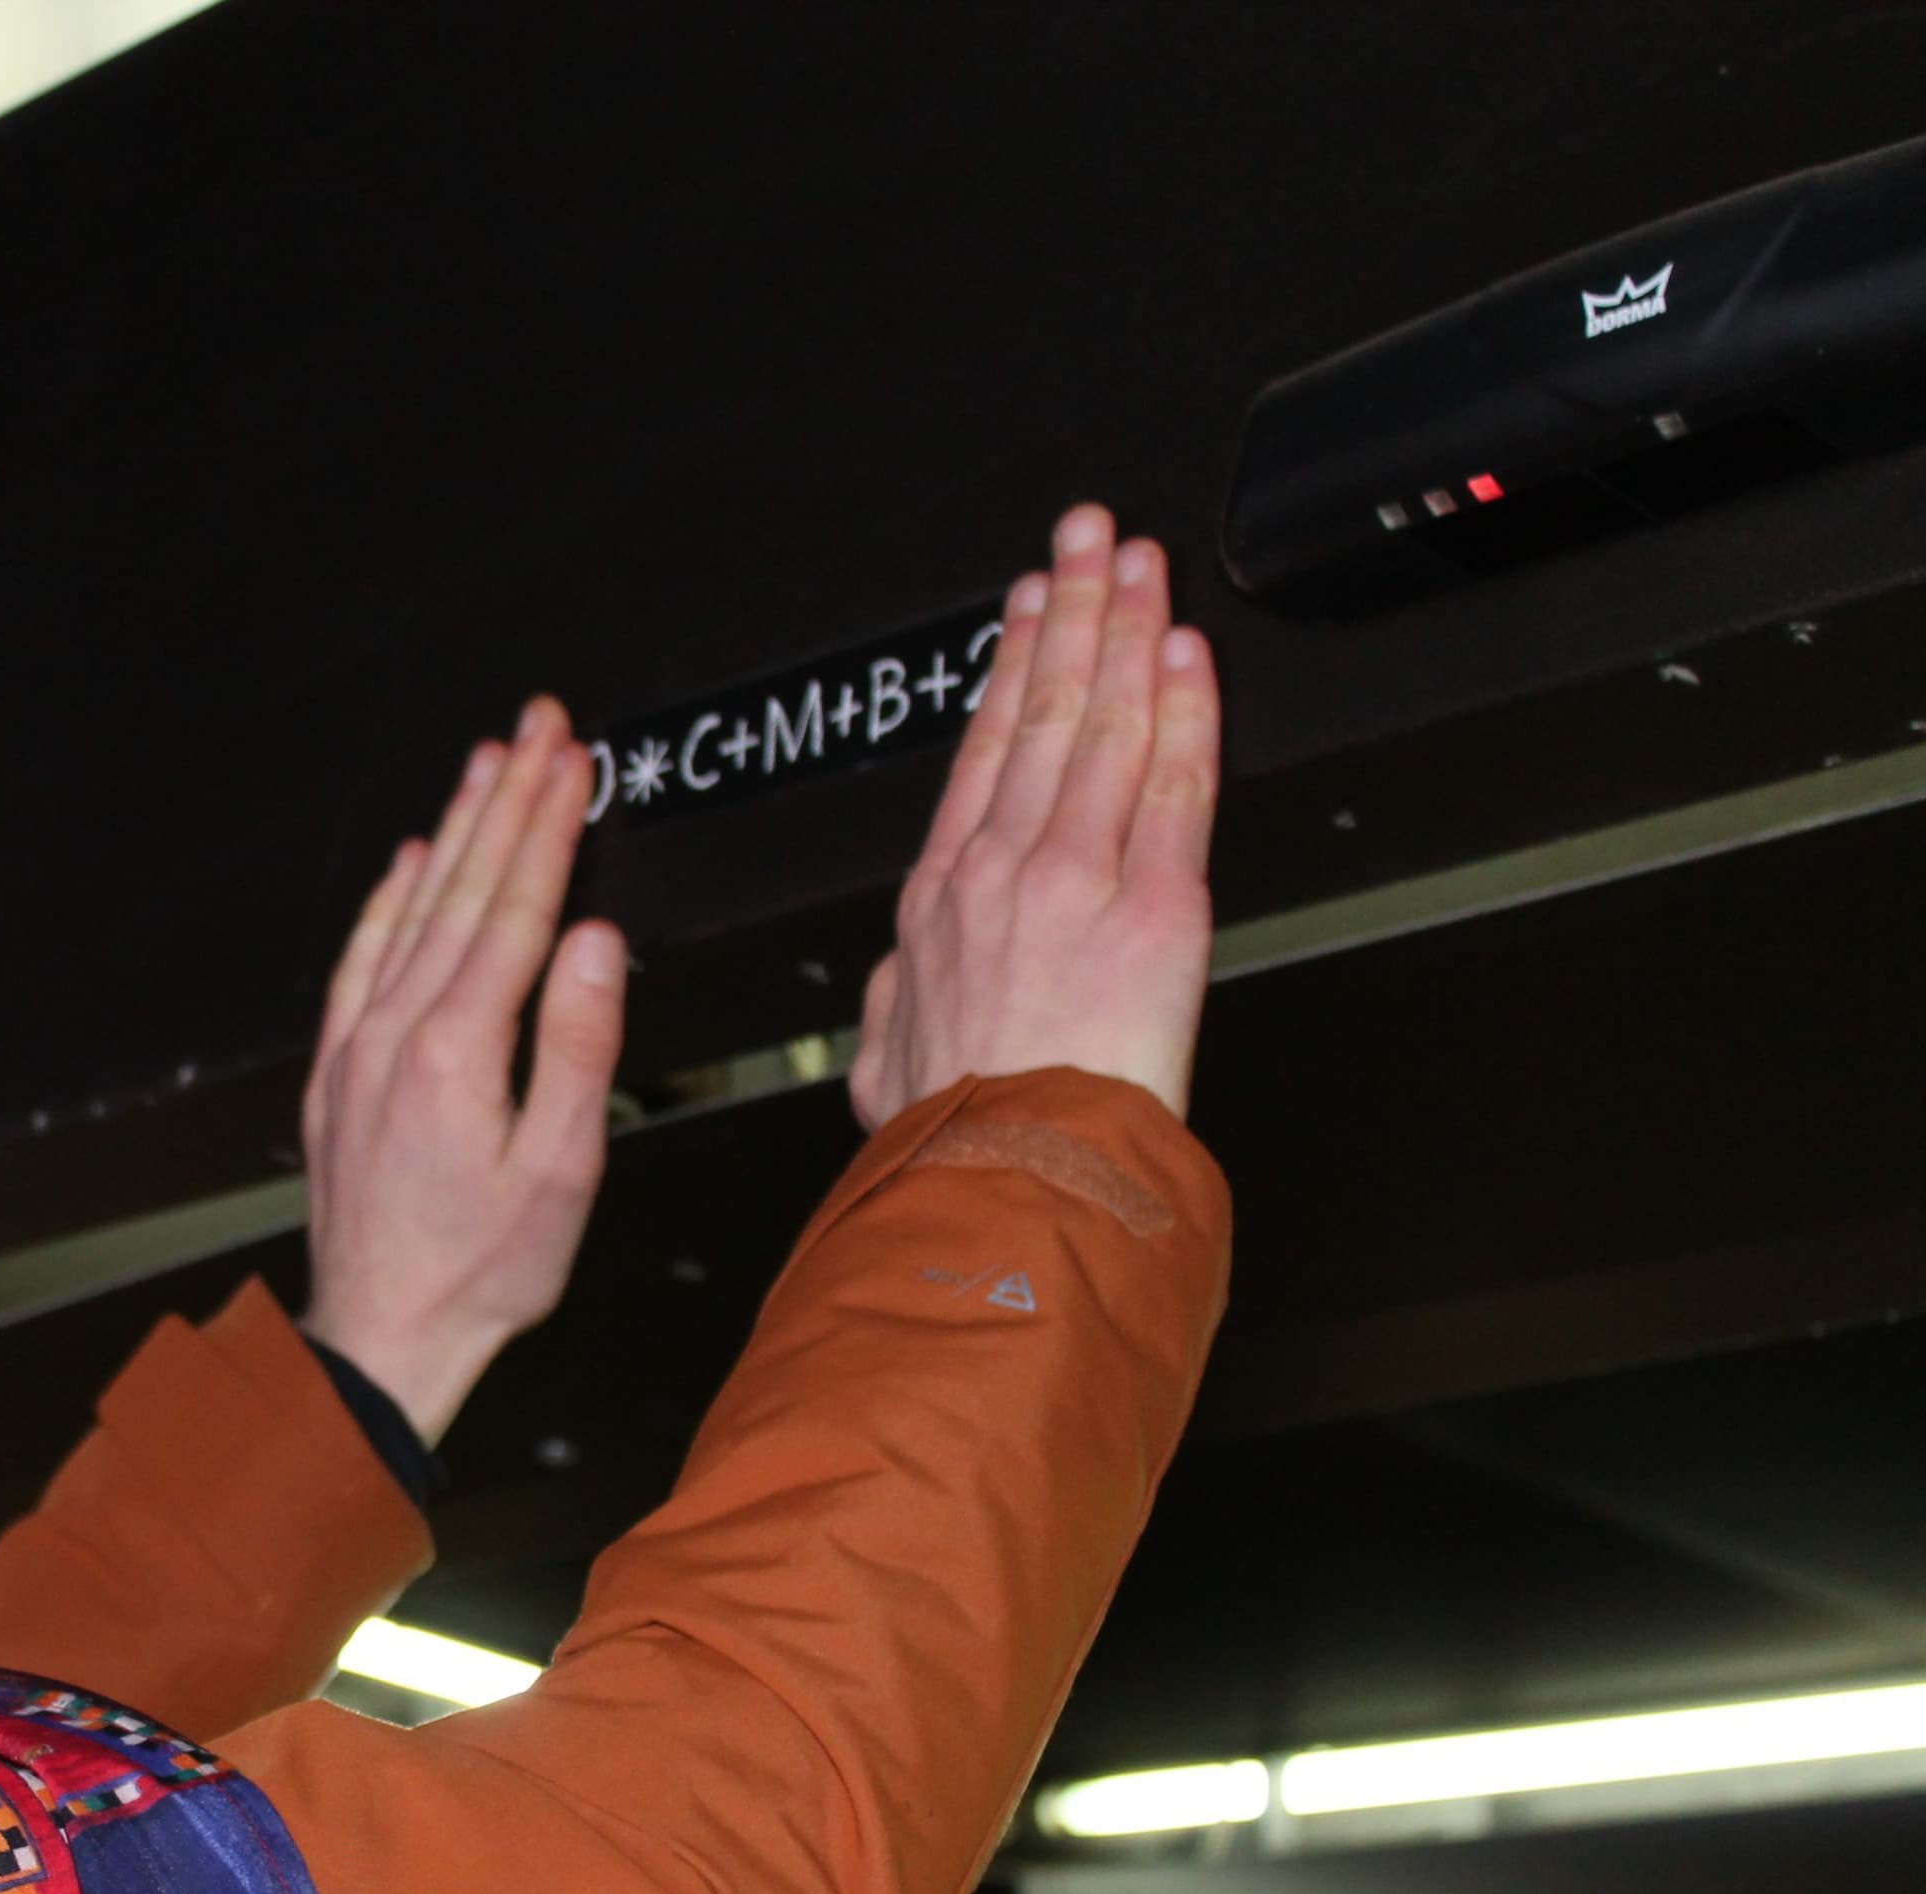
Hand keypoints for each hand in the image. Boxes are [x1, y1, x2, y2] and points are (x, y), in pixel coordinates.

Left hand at [299, 697, 627, 1448]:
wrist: (382, 1335)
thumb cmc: (483, 1271)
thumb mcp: (562, 1170)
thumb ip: (579, 1045)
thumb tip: (593, 940)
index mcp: (457, 1053)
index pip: (513, 909)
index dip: (548, 827)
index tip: (573, 759)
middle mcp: (394, 1035)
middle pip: (459, 889)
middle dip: (505, 799)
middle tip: (536, 724)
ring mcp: (356, 1048)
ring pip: (409, 911)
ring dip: (450, 830)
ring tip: (484, 763)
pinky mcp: (335, 1070)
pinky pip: (361, 959)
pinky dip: (388, 900)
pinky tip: (408, 860)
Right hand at [848, 504, 1218, 1130]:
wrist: (999, 1184)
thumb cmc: (947, 1144)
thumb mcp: (881, 1068)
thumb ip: (893, 1008)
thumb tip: (895, 988)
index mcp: (940, 906)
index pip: (986, 754)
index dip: (1013, 666)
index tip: (1030, 606)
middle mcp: (1003, 873)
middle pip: (1046, 712)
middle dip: (1072, 609)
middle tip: (1090, 535)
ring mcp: (1077, 879)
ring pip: (1107, 726)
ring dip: (1128, 629)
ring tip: (1141, 561)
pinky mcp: (1156, 907)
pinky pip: (1176, 784)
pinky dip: (1184, 709)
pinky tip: (1186, 650)